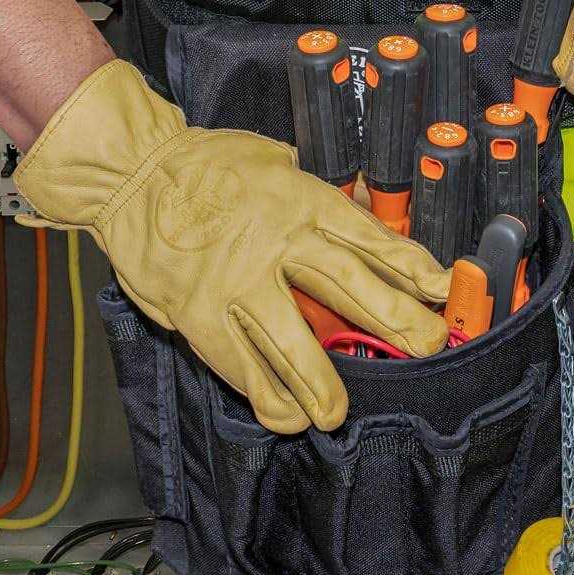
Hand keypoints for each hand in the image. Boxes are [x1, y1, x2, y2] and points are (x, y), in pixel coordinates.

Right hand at [15, 60, 449, 434]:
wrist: (130, 172)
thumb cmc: (205, 165)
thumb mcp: (272, 159)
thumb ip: (314, 190)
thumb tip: (357, 208)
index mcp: (300, 201)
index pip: (368, 238)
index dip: (411, 265)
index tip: (443, 289)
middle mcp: (277, 242)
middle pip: (348, 287)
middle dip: (394, 321)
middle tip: (426, 347)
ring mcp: (237, 281)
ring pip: (290, 340)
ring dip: (321, 382)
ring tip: (338, 412)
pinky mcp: (199, 312)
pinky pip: (239, 363)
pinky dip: (264, 395)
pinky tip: (286, 415)